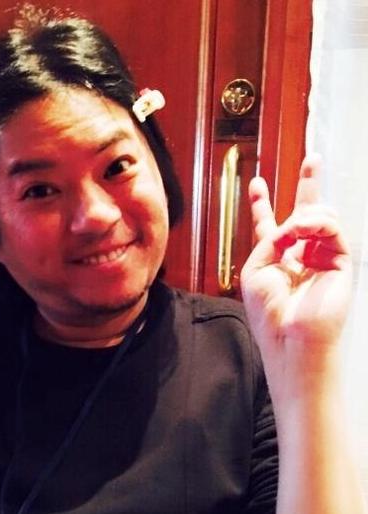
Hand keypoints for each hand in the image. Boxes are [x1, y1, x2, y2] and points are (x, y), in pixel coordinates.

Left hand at [240, 156, 350, 391]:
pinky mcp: (342, 261)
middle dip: (308, 185)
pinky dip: (312, 225)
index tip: (255, 184)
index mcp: (276, 258)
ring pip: (319, 217)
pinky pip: (330, 228)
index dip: (262, 205)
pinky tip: (301, 232)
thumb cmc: (269, 311)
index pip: (271, 226)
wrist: (291, 339)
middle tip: (312, 160)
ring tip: (292, 230)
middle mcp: (300, 255)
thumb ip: (271, 237)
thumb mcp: (256, 268)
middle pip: (306, 213)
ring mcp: (323, 257)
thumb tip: (294, 221)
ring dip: (300, 216)